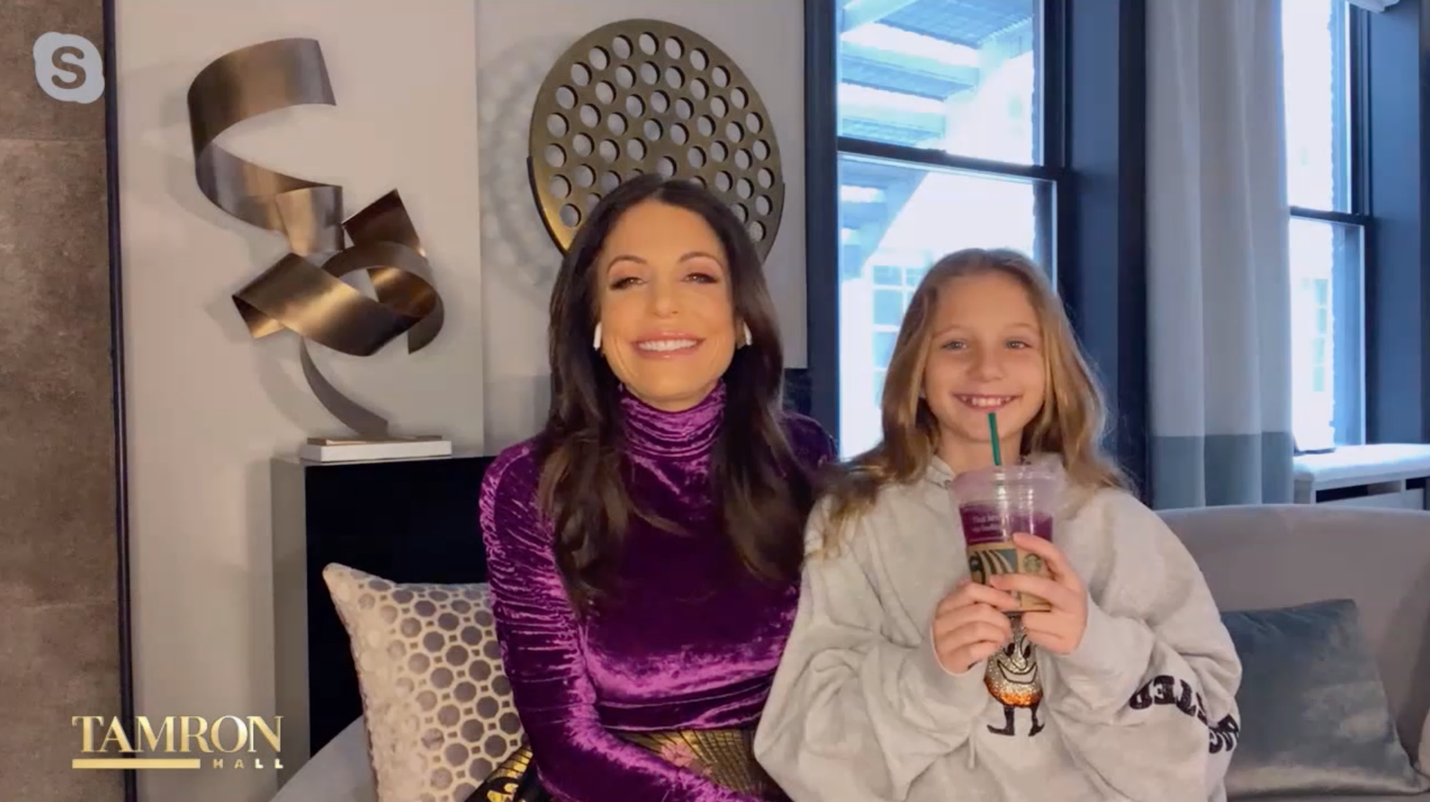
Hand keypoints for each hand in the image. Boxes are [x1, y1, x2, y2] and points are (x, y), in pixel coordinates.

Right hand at [931, 577, 1020, 673]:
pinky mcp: (951, 659)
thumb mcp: (964, 615)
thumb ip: (978, 600)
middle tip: (1009, 628)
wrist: (943, 665)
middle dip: (1001, 619)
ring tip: (1003, 638)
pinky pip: (976, 649)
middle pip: (979, 610)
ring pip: (979, 629)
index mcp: (946, 604)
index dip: (995, 594)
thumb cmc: (960, 636)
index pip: (971, 590)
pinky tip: (994, 647)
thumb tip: (998, 583)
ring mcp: (944, 640)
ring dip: (998, 634)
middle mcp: (941, 620)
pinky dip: (991, 647)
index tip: (1013, 603)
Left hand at [989, 533, 1087, 654]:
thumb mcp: (1052, 589)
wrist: (1084, 637)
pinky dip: (1029, 632)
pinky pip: (1032, 633)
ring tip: (1030, 618)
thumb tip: (997, 563)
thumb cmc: (1058, 608)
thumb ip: (1035, 576)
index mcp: (1071, 579)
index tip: (1015, 537)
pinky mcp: (1066, 641)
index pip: (1056, 556)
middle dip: (1016, 582)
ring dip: (1022, 616)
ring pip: (1031, 616)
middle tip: (994, 580)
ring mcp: (1072, 621)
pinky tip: (1039, 632)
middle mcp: (1074, 598)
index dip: (1036, 545)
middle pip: (1043, 586)